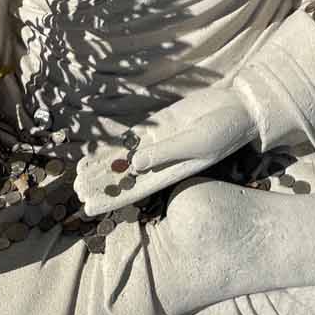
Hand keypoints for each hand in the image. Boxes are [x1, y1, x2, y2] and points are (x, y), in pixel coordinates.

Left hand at [75, 85, 257, 216]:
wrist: (237, 107)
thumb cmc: (223, 130)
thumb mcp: (197, 143)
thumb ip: (166, 152)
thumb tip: (134, 164)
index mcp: (172, 172)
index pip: (136, 190)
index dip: (112, 198)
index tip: (90, 206)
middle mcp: (161, 160)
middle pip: (126, 175)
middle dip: (103, 182)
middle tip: (76, 190)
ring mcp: (159, 141)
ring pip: (125, 157)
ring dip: (105, 165)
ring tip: (81, 174)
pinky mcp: (160, 124)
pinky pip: (133, 137)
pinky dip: (116, 145)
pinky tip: (99, 150)